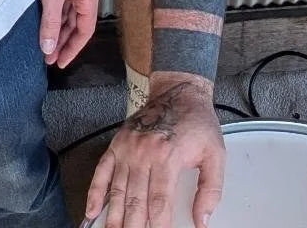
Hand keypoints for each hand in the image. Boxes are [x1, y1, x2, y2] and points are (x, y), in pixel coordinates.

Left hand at [36, 0, 98, 67]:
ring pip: (68, 13)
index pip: (85, 30)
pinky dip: (54, 14)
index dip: (73, 48)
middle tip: (48, 57)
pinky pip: (62, 2)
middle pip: (76, 23)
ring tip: (44, 44)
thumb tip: (48, 48)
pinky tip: (43, 22)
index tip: (60, 62)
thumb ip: (50, 22)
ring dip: (57, 28)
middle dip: (62, 41)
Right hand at [85, 77, 224, 227]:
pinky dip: (94, 192)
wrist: (179, 91)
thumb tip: (202, 220)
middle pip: (135, 202)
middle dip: (134, 227)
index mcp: (167, 156)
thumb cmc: (197, 122)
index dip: (158, 227)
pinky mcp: (118, 143)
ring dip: (114, 218)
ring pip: (117, 191)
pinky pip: (102, 171)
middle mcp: (144, 153)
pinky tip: (91, 211)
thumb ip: (211, 190)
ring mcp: (127, 148)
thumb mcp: (215, 154)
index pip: (159, 203)